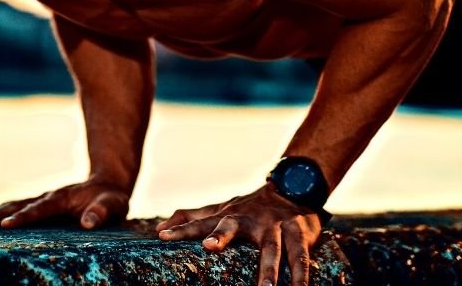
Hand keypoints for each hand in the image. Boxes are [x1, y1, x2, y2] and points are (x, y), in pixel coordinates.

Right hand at [0, 178, 129, 229]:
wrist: (107, 185)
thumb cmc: (110, 198)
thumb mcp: (113, 205)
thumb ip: (101, 213)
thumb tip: (87, 223)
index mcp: (61, 198)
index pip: (39, 209)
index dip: (23, 217)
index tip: (5, 225)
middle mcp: (46, 198)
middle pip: (16, 204)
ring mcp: (40, 201)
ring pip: (11, 206)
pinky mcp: (39, 207)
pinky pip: (15, 210)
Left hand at [155, 185, 323, 285]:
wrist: (294, 187)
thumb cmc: (250, 206)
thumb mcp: (221, 209)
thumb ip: (192, 218)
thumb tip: (159, 228)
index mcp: (229, 216)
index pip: (201, 222)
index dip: (182, 229)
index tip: (163, 235)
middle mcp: (250, 219)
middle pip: (233, 226)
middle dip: (222, 235)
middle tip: (210, 246)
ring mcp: (275, 225)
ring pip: (271, 248)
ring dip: (268, 269)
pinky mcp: (298, 232)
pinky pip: (300, 257)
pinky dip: (302, 275)